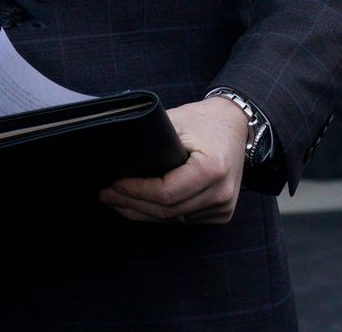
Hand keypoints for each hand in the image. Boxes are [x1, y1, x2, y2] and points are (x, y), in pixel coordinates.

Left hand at [98, 98, 248, 225]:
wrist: (235, 125)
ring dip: (141, 212)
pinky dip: (158, 215)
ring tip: (115, 200)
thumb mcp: (176, 121)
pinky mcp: (220, 213)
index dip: (136, 191)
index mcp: (212, 170)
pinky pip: (182, 220)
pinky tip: (138, 206)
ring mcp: (222, 207)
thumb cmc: (204, 120)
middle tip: (106, 194)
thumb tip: (118, 158)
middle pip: (167, 211)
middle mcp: (221, 193)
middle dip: (132, 203)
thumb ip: (151, 141)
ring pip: (172, 220)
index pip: (166, 194)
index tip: (113, 183)